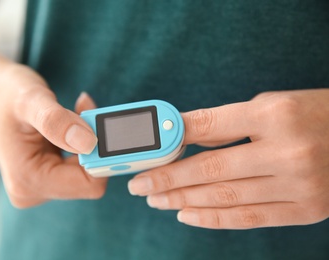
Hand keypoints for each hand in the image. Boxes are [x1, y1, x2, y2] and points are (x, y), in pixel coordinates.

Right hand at [0, 61, 106, 207]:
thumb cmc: (8, 94)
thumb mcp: (31, 100)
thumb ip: (57, 122)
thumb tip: (88, 143)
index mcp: (28, 180)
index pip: (88, 183)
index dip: (101, 155)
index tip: (100, 123)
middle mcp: (33, 191)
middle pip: (89, 179)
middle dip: (95, 145)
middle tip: (85, 111)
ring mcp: (40, 187)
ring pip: (87, 171)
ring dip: (90, 142)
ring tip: (75, 113)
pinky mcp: (47, 178)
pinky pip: (80, 167)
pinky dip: (84, 144)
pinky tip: (73, 124)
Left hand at [128, 89, 328, 228]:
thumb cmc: (312, 115)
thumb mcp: (271, 106)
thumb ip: (227, 124)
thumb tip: (183, 138)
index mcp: (275, 115)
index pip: (209, 125)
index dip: (171, 139)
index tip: (145, 151)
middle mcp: (286, 151)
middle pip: (211, 169)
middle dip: (168, 179)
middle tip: (139, 185)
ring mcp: (299, 185)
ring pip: (226, 197)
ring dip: (183, 200)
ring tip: (156, 200)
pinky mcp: (307, 210)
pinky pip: (250, 218)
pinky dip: (213, 218)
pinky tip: (185, 215)